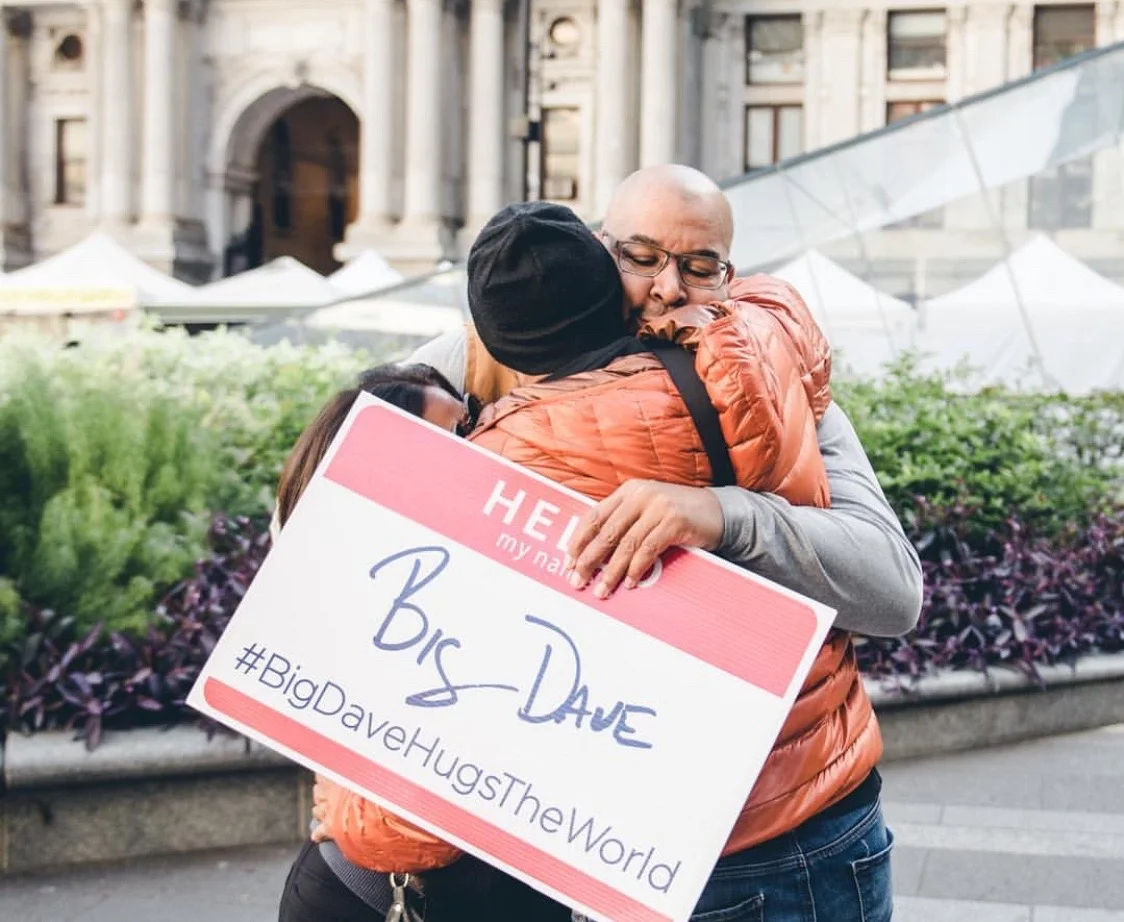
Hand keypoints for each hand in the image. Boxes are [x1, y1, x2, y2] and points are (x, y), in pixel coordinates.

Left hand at [565, 481, 723, 598]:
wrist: (718, 512)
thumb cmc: (678, 515)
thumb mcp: (647, 512)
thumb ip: (624, 523)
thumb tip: (593, 553)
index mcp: (628, 491)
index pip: (595, 516)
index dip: (579, 540)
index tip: (569, 561)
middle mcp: (640, 495)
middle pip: (606, 532)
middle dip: (589, 560)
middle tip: (578, 580)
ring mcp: (657, 507)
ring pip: (625, 544)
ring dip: (612, 571)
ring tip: (602, 589)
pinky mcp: (674, 521)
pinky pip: (648, 550)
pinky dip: (637, 569)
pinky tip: (631, 582)